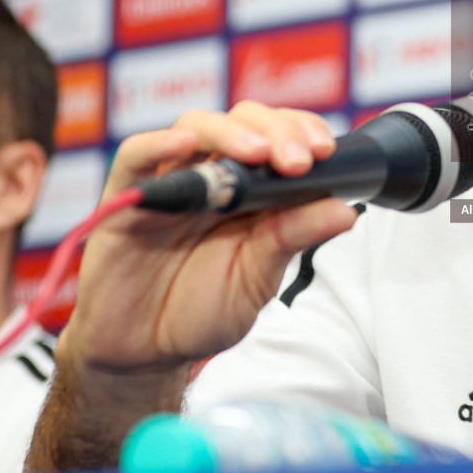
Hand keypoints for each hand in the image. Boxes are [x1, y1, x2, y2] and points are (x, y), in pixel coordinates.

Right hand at [62, 101, 358, 374]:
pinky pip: (135, 156)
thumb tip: (347, 210)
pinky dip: (158, 144)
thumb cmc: (201, 310)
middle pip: (244, 122)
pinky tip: (183, 145)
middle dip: (277, 130)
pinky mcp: (125, 197)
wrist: (144, 351)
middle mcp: (213, 176)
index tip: (327, 151)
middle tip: (299, 160)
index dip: (303, 132)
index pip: (280, 137)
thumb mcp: (258, 279)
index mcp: (253, 190)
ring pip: (195, 126)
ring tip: (257, 152)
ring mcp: (170, 182)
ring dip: (229, 131)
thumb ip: (294, 238)